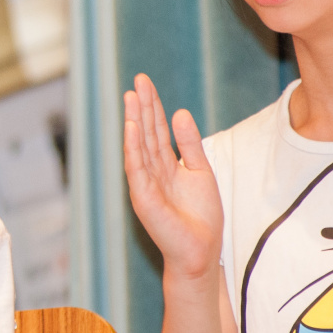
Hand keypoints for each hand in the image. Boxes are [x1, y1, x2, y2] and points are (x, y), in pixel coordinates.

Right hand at [122, 74, 223, 279]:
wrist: (200, 252)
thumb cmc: (200, 218)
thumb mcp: (200, 172)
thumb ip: (189, 144)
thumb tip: (180, 113)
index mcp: (165, 165)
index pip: (156, 130)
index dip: (152, 106)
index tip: (145, 83)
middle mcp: (151, 172)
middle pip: (145, 133)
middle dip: (141, 106)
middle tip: (137, 81)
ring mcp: (145, 184)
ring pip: (138, 146)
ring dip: (134, 121)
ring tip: (131, 97)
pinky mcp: (143, 198)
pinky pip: (137, 168)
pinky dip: (133, 147)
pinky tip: (131, 127)